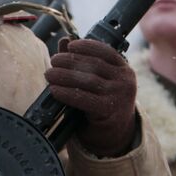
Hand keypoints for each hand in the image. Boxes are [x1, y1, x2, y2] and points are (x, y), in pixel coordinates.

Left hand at [44, 38, 137, 156]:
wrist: (115, 134)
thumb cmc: (103, 103)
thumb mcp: (98, 81)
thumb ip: (82, 61)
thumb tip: (64, 40)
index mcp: (124, 69)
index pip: (106, 51)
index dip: (87, 46)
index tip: (70, 45)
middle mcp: (125, 80)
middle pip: (94, 65)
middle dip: (70, 61)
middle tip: (53, 61)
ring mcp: (119, 95)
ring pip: (88, 80)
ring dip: (65, 76)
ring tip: (49, 74)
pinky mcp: (109, 110)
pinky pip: (85, 98)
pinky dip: (67, 93)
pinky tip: (55, 91)